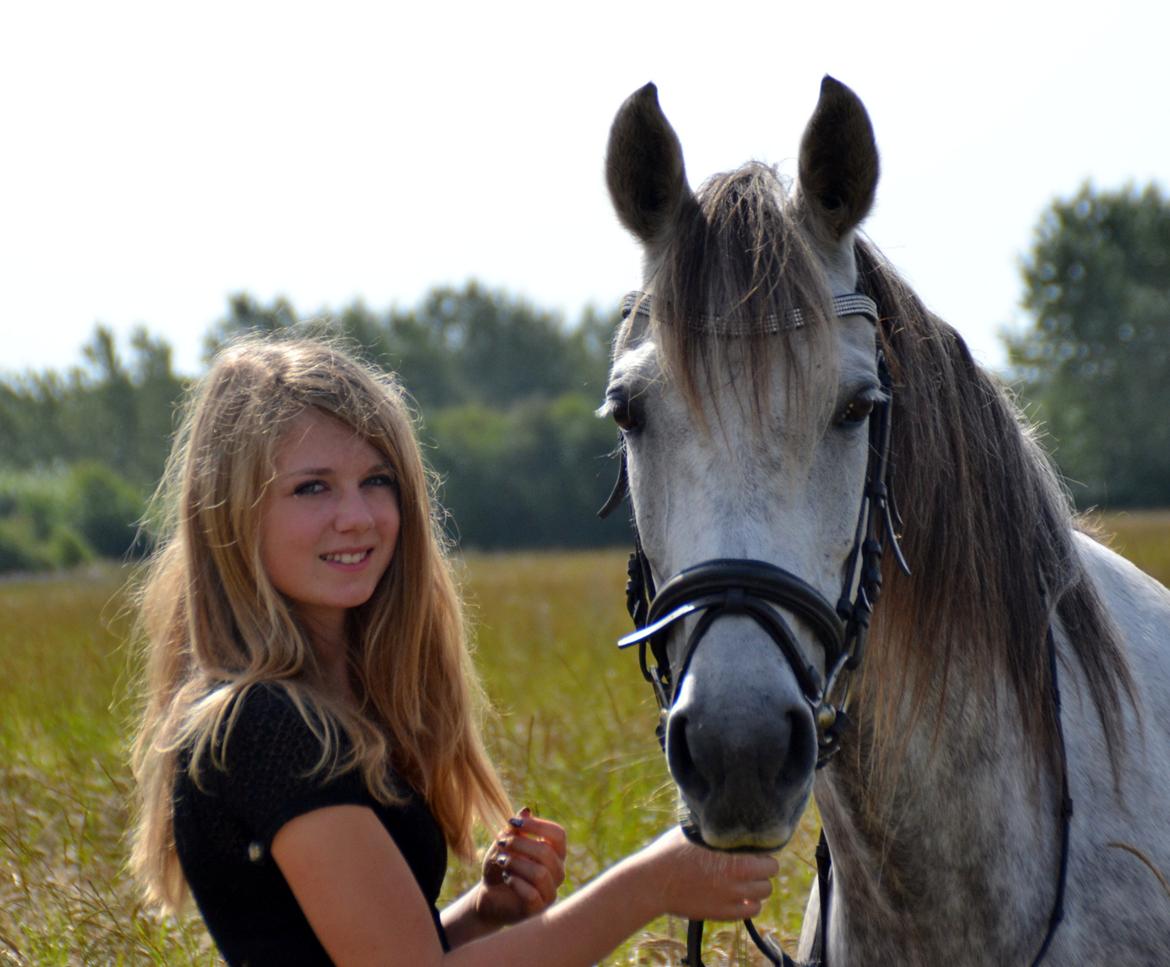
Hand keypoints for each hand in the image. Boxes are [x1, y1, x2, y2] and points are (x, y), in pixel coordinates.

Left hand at [475, 808, 566, 925]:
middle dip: (520, 844)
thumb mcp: (505, 844)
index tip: (513, 822)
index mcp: (555, 853)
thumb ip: (516, 830)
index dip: (538, 825)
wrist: (489, 895)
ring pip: (540, 873)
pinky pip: (532, 894)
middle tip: (501, 842)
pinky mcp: (538, 909)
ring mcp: (550, 892)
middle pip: (547, 852)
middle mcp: (558, 872)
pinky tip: (506, 877)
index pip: (558, 834)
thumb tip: (526, 811)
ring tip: (501, 860)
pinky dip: (516, 882)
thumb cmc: (502, 865)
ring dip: (516, 863)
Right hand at [638, 827, 777, 921]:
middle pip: (770, 872)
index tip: (751, 848)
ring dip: (757, 885)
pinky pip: (752, 910)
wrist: (653, 882)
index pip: (766, 850)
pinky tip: (739, 896)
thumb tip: (727, 810)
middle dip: (762, 867)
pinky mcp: (723, 913)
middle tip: (749, 863)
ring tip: (743, 879)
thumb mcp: (693, 829)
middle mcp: (736, 874)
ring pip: (764, 892)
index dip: (760, 848)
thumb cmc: (670, 851)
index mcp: (731, 850)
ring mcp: (731, 895)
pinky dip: (750, 903)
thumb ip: (715, 824)